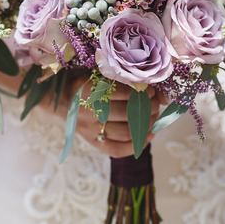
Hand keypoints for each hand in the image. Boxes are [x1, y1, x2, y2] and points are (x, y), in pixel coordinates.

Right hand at [40, 74, 158, 157]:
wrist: (63, 99)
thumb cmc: (87, 82)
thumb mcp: (100, 73)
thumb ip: (125, 79)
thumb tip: (160, 94)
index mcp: (87, 90)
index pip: (122, 92)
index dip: (141, 91)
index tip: (150, 90)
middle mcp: (87, 112)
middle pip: (127, 113)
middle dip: (148, 109)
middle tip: (155, 104)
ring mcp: (89, 130)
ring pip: (126, 132)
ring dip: (146, 125)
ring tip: (153, 118)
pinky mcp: (92, 142)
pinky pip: (117, 150)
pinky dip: (136, 145)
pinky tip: (148, 136)